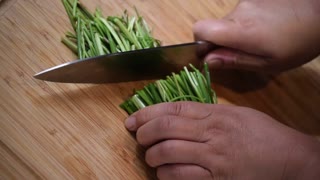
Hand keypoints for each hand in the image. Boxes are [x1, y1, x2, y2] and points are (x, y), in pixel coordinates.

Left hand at [125, 102, 319, 179]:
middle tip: (138, 137)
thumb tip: (178, 114)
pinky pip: (181, 177)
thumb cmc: (264, 135)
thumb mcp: (236, 114)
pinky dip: (165, 174)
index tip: (133, 118)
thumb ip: (207, 113)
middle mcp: (212, 134)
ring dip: (152, 155)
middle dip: (144, 133)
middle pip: (165, 129)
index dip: (147, 112)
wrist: (292, 160)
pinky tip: (164, 172)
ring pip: (168, 153)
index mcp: (216, 114)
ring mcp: (214, 159)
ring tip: (151, 156)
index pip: (173, 108)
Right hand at [193, 0, 319, 72]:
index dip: (200, 42)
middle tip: (247, 51)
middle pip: (215, 26)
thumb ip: (234, 60)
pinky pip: (243, 12)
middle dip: (224, 40)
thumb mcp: (267, 63)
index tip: (214, 53)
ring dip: (238, 32)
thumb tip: (208, 61)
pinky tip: (268, 27)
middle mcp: (239, 10)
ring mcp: (248, 0)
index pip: (200, 28)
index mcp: (239, 29)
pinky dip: (249, 22)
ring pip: (230, 20)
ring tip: (262, 39)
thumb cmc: (297, 43)